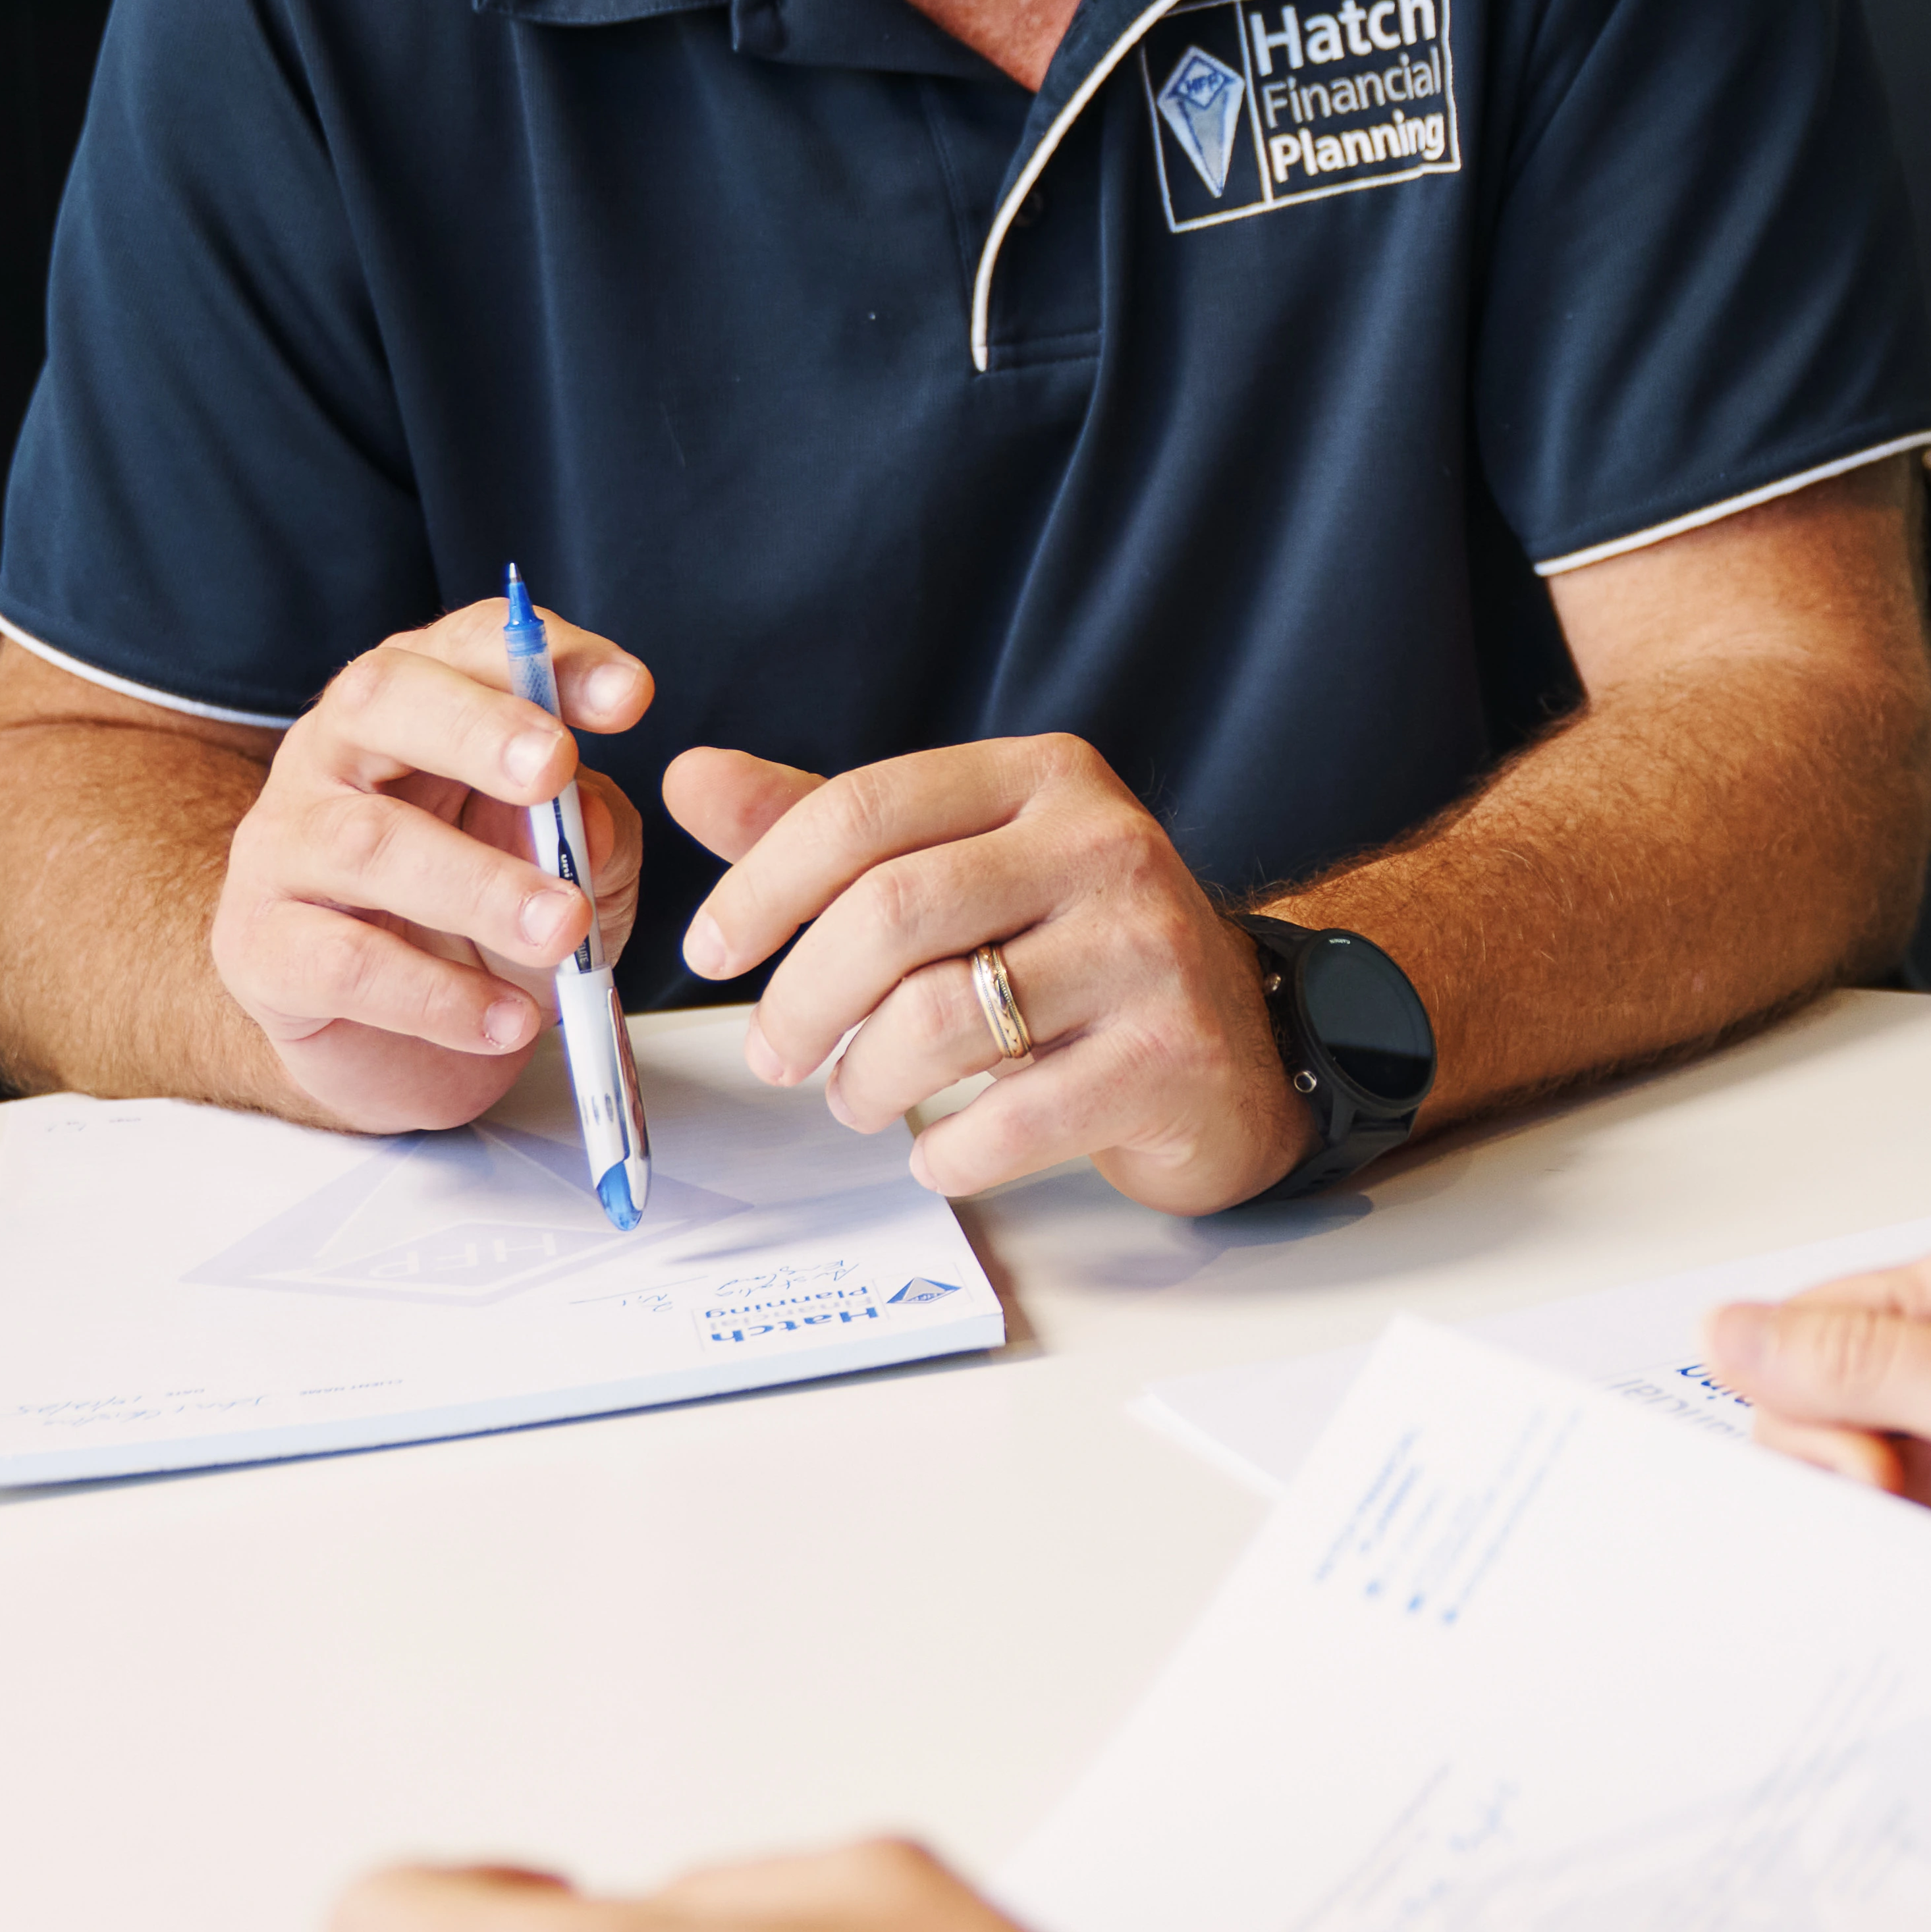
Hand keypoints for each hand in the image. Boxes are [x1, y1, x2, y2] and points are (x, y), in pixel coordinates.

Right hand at [210, 600, 652, 1135]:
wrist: (389, 1038)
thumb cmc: (482, 918)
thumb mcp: (564, 860)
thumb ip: (591, 829)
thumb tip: (590, 826)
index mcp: (412, 704)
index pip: (466, 645)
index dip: (544, 658)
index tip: (630, 696)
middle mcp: (332, 755)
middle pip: (385, 702)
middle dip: (478, 729)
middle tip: (557, 768)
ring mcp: (283, 848)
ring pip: (369, 843)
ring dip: (479, 886)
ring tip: (563, 930)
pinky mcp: (260, 949)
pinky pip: (345, 964)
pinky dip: (437, 996)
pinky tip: (509, 1019)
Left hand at [666, 733, 1313, 1211]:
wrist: (1238, 1046)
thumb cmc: (1073, 951)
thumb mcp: (964, 863)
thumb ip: (833, 829)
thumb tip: (692, 779)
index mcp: (1044, 778)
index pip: (865, 808)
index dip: (764, 883)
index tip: (713, 950)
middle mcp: (1106, 845)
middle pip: (894, 912)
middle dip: (802, 998)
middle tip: (774, 1054)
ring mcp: (1147, 950)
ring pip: (942, 1018)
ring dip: (866, 1081)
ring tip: (859, 1099)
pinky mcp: (1169, 1056)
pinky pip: (1013, 1119)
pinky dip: (948, 1153)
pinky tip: (940, 1152)